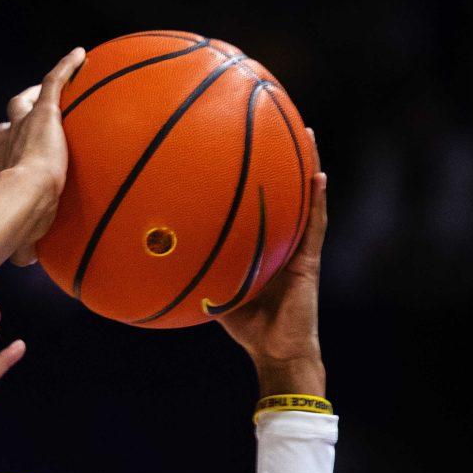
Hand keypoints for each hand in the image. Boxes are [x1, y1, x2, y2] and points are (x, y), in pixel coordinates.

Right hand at [0, 47, 86, 264]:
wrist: (25, 199)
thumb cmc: (21, 222)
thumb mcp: (24, 238)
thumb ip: (25, 247)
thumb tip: (23, 262)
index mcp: (2, 169)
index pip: (2, 156)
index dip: (8, 156)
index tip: (16, 159)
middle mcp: (7, 143)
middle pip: (6, 125)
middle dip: (14, 123)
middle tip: (28, 121)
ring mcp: (24, 125)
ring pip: (23, 101)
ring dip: (33, 96)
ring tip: (45, 92)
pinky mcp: (44, 111)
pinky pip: (54, 82)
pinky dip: (66, 68)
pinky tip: (80, 55)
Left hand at [214, 143, 326, 396]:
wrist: (277, 351)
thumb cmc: (247, 328)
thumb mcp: (212, 296)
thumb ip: (192, 276)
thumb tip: (153, 260)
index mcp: (261, 245)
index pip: (254, 204)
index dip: (250, 176)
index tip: (239, 144)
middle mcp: (281, 239)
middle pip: (281, 191)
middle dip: (279, 157)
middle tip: (273, 121)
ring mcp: (298, 247)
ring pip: (304, 199)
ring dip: (307, 166)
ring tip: (307, 133)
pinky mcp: (310, 260)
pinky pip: (314, 224)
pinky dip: (317, 200)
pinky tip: (320, 176)